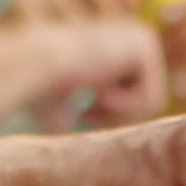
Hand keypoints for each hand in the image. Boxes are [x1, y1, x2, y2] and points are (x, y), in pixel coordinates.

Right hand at [35, 19, 167, 130]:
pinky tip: (100, 91)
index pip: (135, 101)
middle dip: (119, 117)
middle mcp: (133, 39)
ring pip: (153, 102)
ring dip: (119, 113)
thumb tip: (74, 148)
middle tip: (87, 114)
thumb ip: (77, 120)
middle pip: (149, 102)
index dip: (111, 118)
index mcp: (117, 50)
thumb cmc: (38, 88)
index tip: (83, 115)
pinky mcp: (145, 43)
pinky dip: (124, 105)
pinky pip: (152, 97)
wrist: (32, 64)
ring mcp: (142, 37)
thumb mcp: (62, 110)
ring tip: (92, 102)